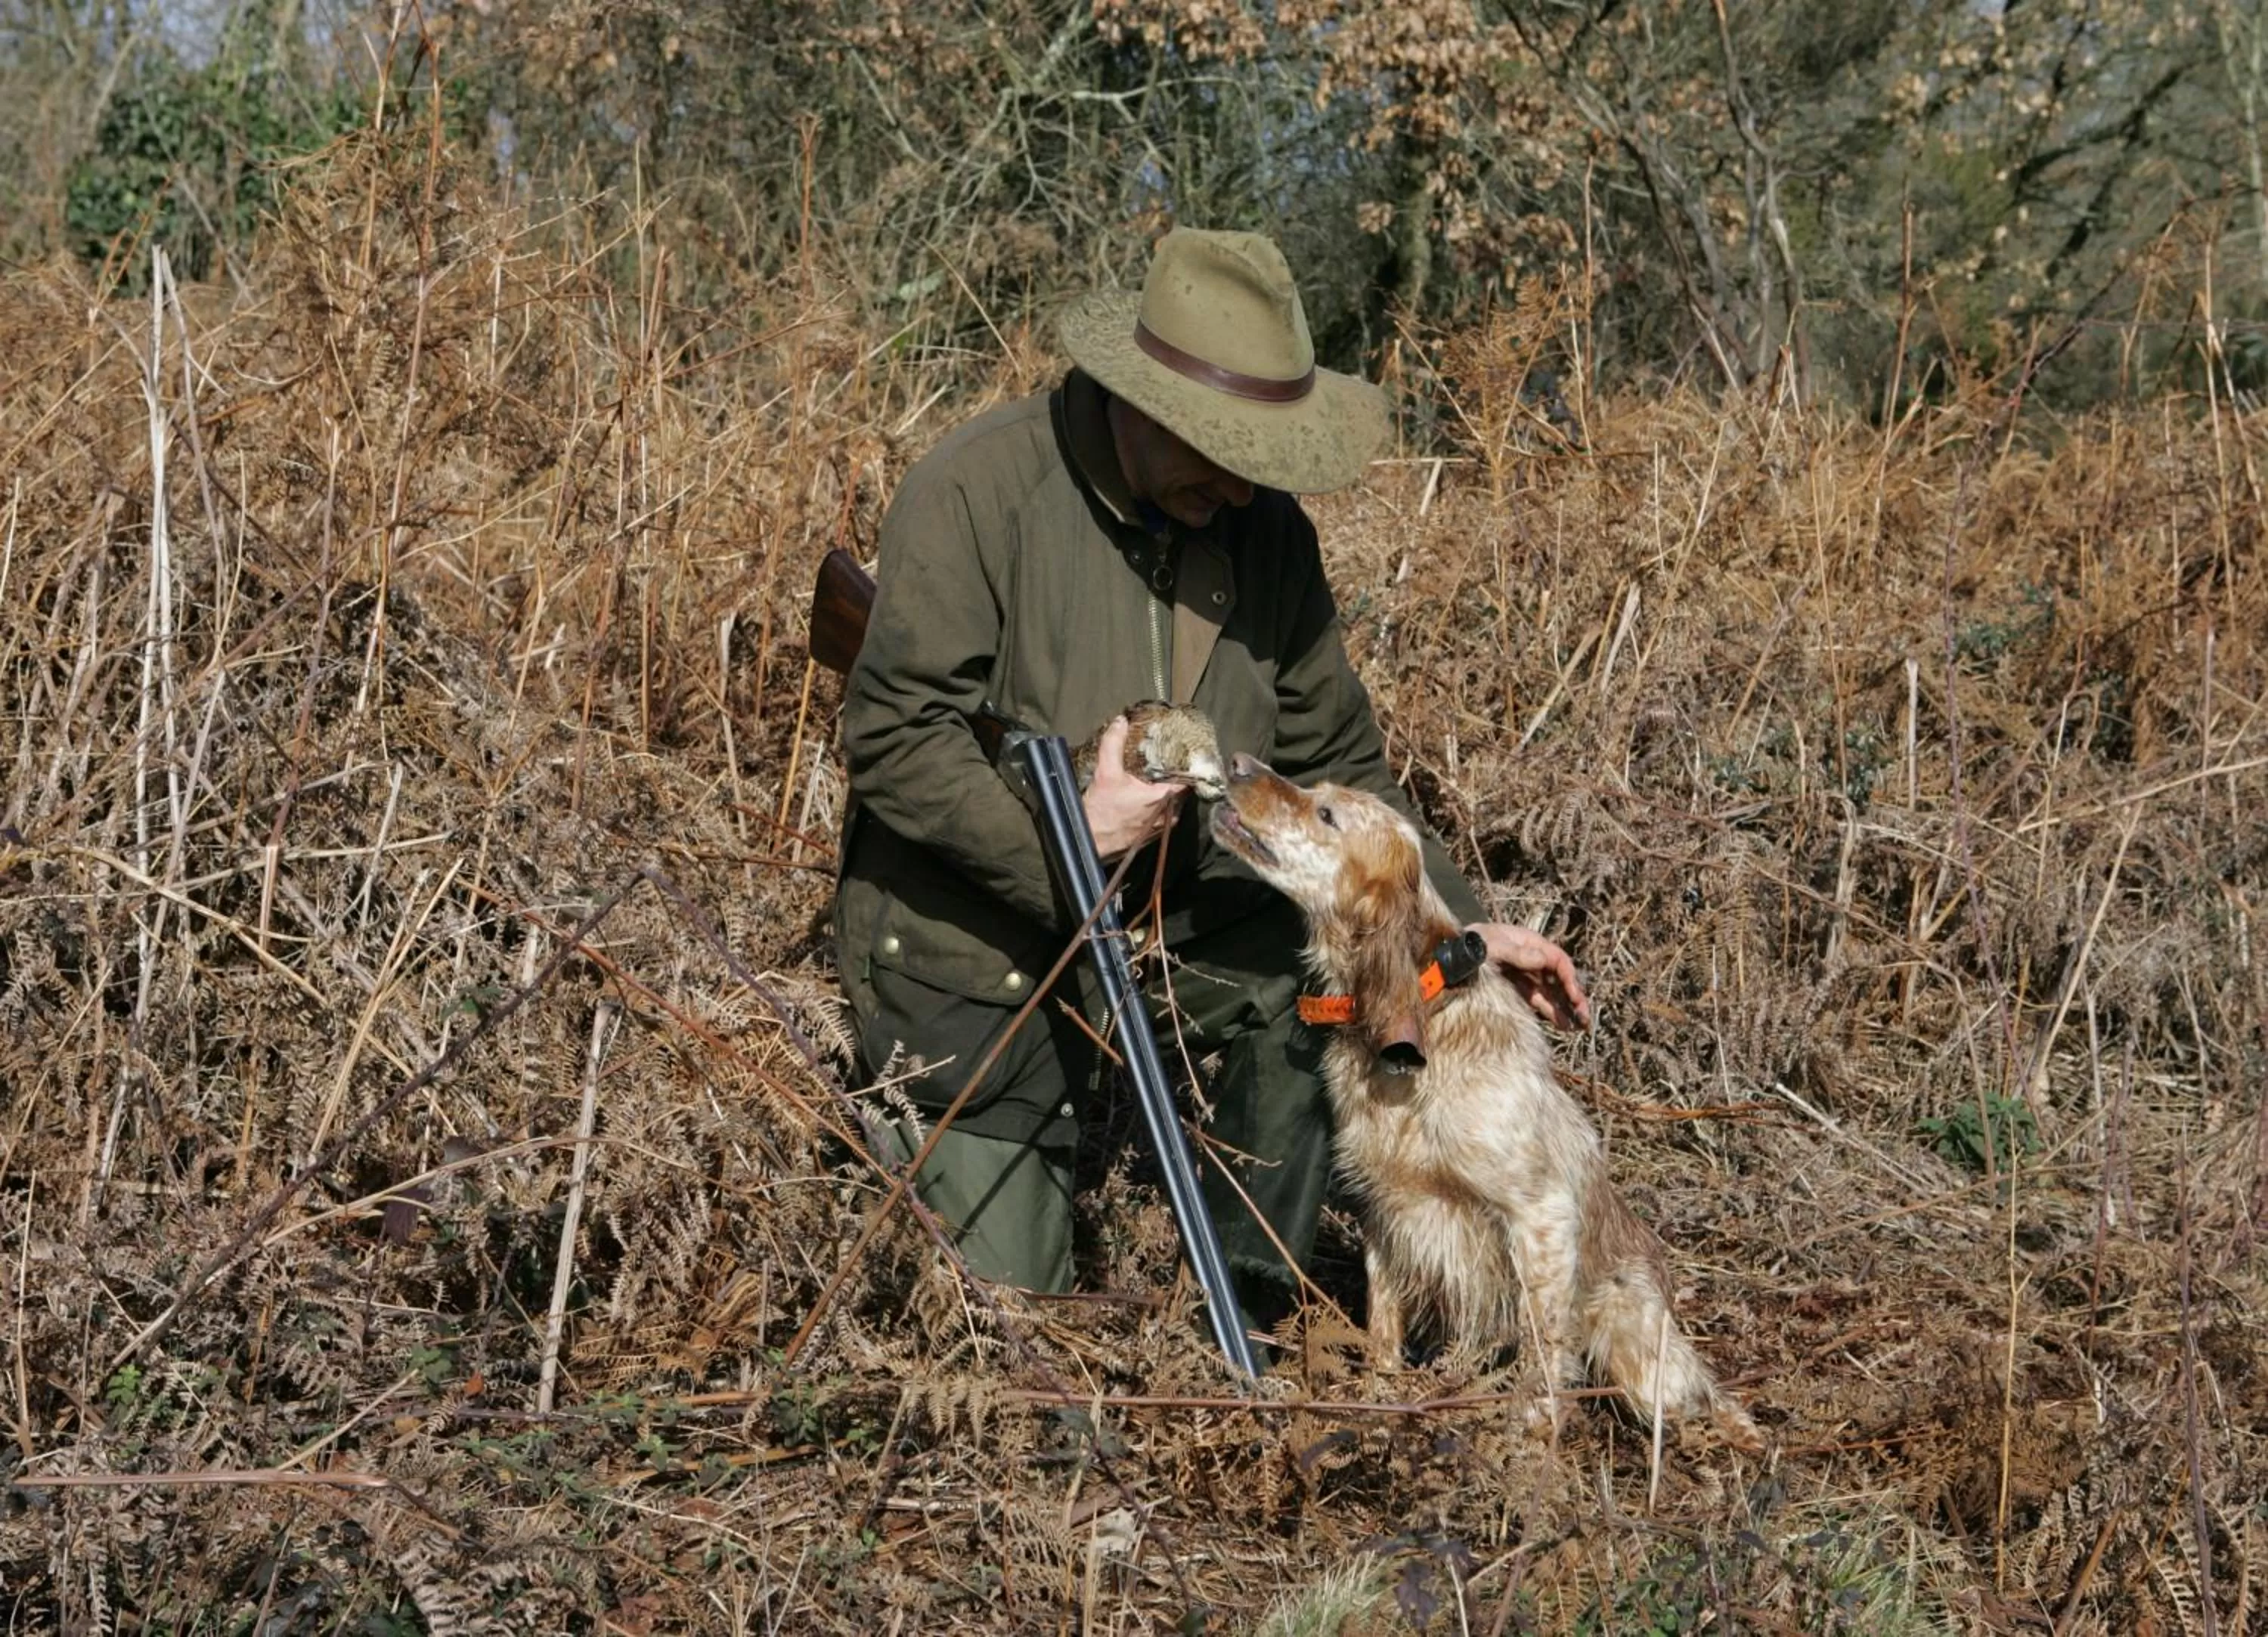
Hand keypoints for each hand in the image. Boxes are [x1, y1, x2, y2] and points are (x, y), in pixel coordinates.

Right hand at [1082, 715, 1184, 858]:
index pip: (1188, 779)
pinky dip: (1160, 805)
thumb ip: (1113, 744)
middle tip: (1168, 762)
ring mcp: (1162, 826)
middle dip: (1175, 777)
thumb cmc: (1101, 812)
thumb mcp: (1106, 773)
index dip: (1187, 765)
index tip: (1183, 754)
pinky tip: (1147, 796)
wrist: (1091, 841)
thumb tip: (1120, 722)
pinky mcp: (1154, 835)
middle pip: (1182, 791)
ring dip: (1168, 792)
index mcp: (1163, 798)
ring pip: (1174, 804)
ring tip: (1157, 777)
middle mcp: (1168, 814)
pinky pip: (1164, 815)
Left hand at [1467, 922, 1591, 1031]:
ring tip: (1578, 1026)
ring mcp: (1521, 974)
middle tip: (1585, 1017)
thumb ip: (1517, 953)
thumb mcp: (1491, 947)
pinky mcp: (1513, 988)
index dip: (1569, 978)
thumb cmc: (1468, 947)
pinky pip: (1536, 1000)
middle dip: (1573, 997)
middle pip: (1557, 977)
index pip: (1556, 959)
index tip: (1575, 997)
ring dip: (1564, 1008)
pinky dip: (1549, 1011)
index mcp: (1526, 942)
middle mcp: (1528, 958)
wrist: (1446, 959)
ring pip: (1550, 992)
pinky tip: (1561, 1023)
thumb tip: (1544, 959)